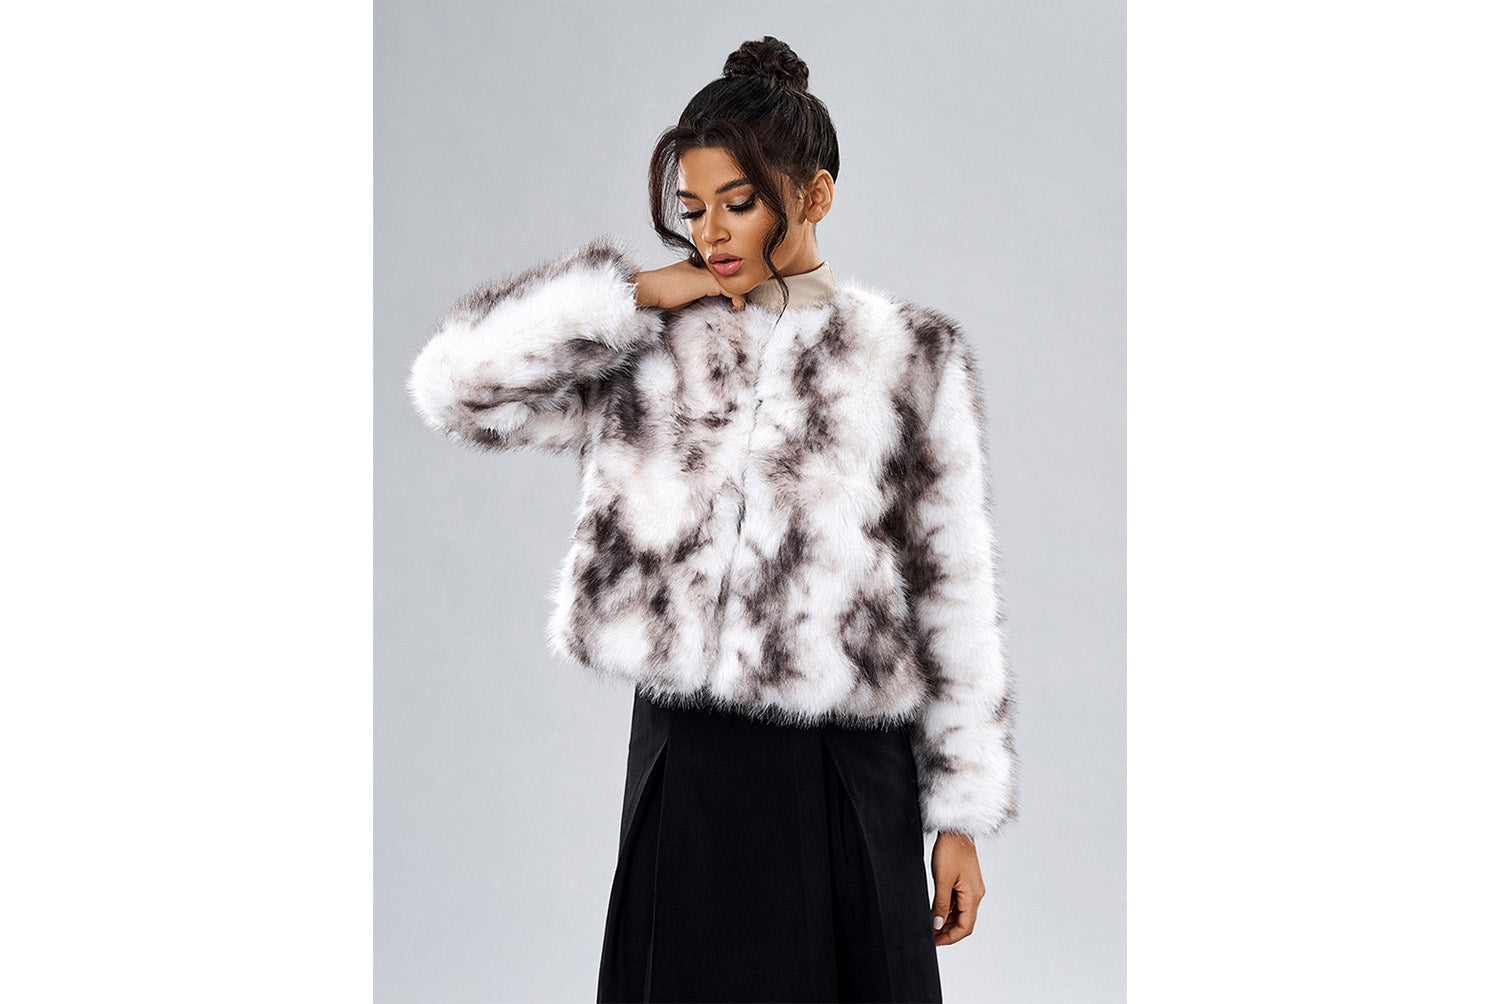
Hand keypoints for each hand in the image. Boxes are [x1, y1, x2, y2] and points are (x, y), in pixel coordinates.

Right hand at [631, 258, 746, 311]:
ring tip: (739, 307)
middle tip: (740, 305)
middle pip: (731, 276)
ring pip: (734, 281)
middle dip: (738, 290)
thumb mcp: (688, 291)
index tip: (736, 301)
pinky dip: (737, 300)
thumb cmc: (665, 293)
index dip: (731, 286)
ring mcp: (708, 271)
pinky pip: (732, 290)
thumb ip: (702, 292)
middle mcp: (706, 264)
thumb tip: (716, 301)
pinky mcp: (709, 281)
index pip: (722, 273)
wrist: (652, 289)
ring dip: (739, 296)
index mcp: (700, 264)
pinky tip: (737, 308)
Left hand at [931, 831, 985, 945]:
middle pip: (964, 922)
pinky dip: (947, 909)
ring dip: (946, 920)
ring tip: (930, 924)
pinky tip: (935, 911)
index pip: (965, 927)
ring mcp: (971, 889)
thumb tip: (937, 924)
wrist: (955, 830)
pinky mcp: (965, 883)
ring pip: (960, 913)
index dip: (951, 937)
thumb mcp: (942, 880)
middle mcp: (975, 894)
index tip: (936, 941)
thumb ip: (940, 905)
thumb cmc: (951, 851)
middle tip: (930, 935)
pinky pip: (957, 902)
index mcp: (973, 896)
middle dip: (947, 931)